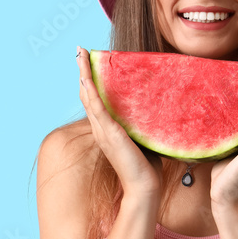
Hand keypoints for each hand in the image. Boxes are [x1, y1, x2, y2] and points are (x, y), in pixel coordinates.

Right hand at [77, 47, 162, 197]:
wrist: (145, 187)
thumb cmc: (147, 167)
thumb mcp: (144, 138)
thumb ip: (144, 123)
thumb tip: (157, 107)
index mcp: (107, 129)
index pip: (95, 100)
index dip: (90, 81)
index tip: (89, 62)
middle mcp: (100, 128)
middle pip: (87, 94)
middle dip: (83, 71)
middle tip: (80, 51)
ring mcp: (103, 130)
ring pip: (88, 96)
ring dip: (83, 74)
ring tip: (80, 55)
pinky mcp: (109, 134)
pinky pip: (96, 108)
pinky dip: (90, 91)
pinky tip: (85, 78)